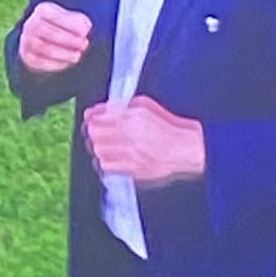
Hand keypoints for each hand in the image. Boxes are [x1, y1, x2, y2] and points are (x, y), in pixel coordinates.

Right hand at [19, 2, 91, 72]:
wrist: (44, 37)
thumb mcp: (72, 19)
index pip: (56, 17)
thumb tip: (84, 29)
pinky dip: (55, 63)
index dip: (71, 25)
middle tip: (84, 44)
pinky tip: (67, 62)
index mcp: (43, 10)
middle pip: (50, 33)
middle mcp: (31, 24)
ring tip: (77, 55)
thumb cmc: (64, 26)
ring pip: (44, 49)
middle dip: (69, 40)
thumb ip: (79, 22)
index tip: (85, 31)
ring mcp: (27, 40)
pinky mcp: (27, 55)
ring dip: (63, 54)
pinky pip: (39, 62)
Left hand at [83, 95, 205, 185]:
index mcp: (133, 117)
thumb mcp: (145, 105)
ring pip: (99, 150)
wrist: (185, 148)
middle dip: (92, 130)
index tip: (90, 116)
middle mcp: (131, 136)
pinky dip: (104, 160)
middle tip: (94, 129)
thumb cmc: (167, 125)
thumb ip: (121, 105)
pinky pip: (108, 166)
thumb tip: (101, 109)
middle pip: (96, 133)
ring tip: (102, 143)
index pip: (100, 117)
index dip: (91, 116)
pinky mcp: (134, 170)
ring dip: (96, 145)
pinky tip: (109, 156)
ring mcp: (132, 155)